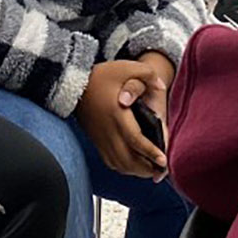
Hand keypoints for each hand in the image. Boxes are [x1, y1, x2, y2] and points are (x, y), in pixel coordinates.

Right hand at [75, 60, 166, 179]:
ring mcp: (100, 137)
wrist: (74, 81)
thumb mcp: (126, 66)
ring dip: (136, 170)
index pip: (135, 140)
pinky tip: (133, 164)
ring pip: (119, 164)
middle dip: (147, 168)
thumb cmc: (102, 75)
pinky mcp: (95, 140)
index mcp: (117, 114)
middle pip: (128, 159)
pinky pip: (110, 161)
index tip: (164, 160)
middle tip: (161, 168)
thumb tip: (161, 87)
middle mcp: (107, 129)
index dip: (151, 152)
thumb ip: (147, 74)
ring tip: (150, 168)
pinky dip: (123, 168)